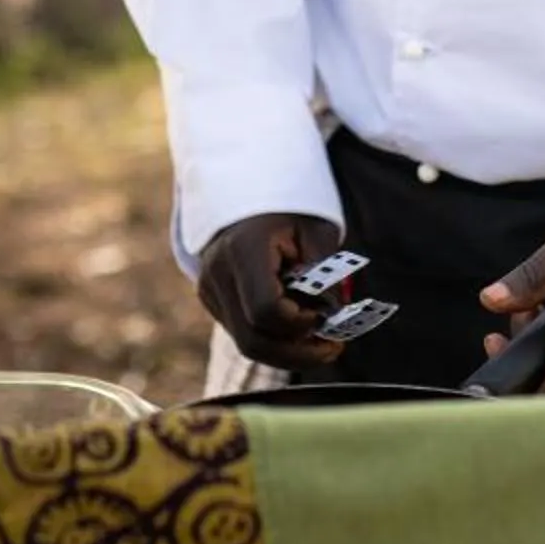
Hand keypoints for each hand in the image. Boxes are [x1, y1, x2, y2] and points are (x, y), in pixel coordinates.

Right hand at [195, 212, 347, 371]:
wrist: (246, 189)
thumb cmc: (289, 209)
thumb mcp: (315, 230)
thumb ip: (325, 274)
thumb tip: (335, 320)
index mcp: (243, 249)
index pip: (265, 310)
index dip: (299, 323)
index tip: (326, 315)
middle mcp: (217, 273)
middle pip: (253, 339)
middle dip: (297, 353)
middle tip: (333, 349)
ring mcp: (210, 289)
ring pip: (246, 344)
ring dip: (287, 353)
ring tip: (322, 346)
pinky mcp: (212, 300)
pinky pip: (243, 334)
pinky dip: (274, 341)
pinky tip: (300, 333)